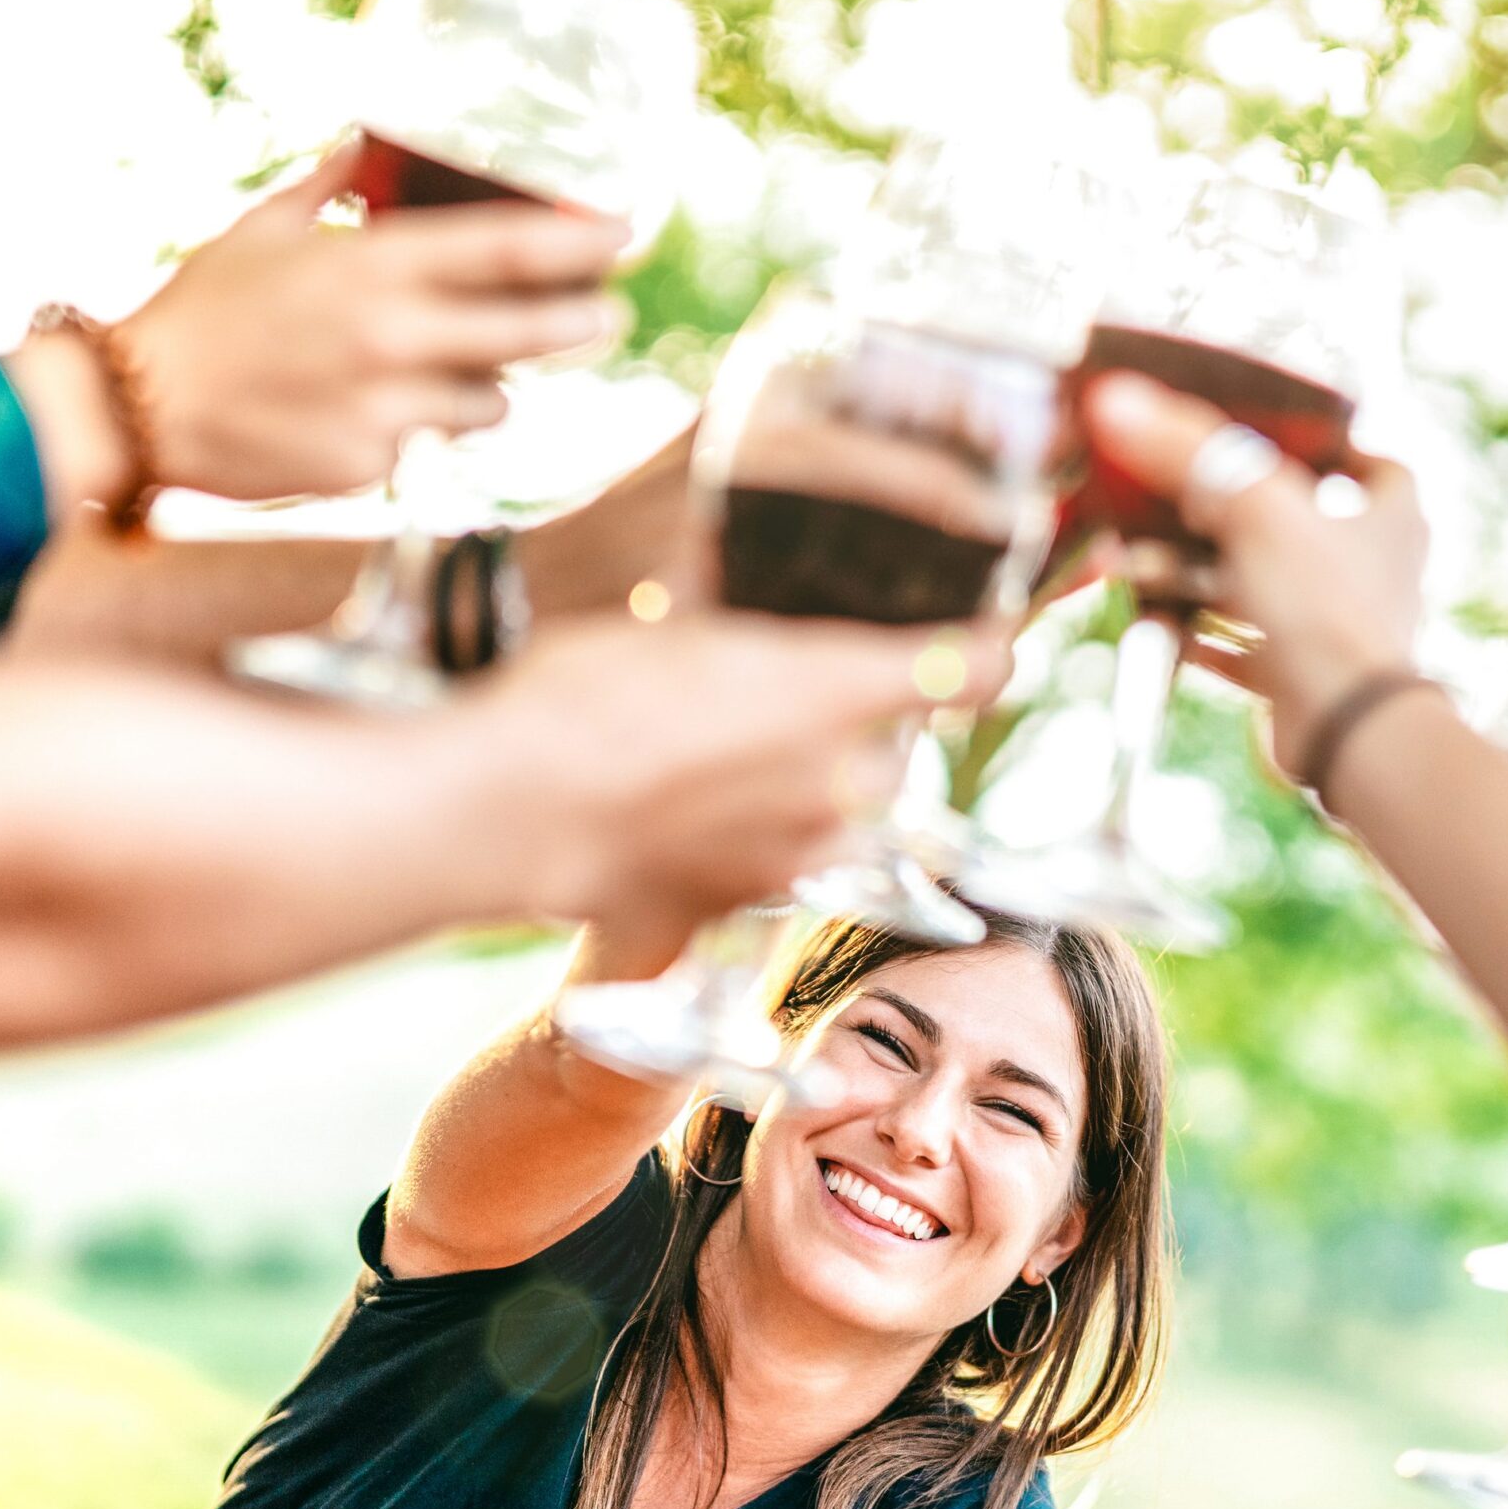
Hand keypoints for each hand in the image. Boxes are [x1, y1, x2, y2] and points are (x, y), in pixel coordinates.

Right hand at [117, 149, 629, 500]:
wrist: (143, 407)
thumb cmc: (204, 312)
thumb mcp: (265, 229)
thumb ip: (332, 185)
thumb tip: (367, 141)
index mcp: (375, 269)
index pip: (508, 250)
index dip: (579, 242)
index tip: (624, 234)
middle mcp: (393, 339)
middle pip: (530, 333)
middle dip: (580, 322)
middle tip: (605, 314)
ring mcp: (387, 410)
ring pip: (490, 402)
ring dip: (487, 385)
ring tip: (448, 368)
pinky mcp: (371, 467)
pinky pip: (423, 445)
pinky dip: (411, 428)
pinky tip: (362, 414)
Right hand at [463, 612, 994, 975]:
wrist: (512, 811)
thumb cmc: (582, 694)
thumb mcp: (675, 623)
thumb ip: (752, 628)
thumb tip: (768, 606)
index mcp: (833, 688)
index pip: (966, 669)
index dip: (990, 649)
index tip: (995, 639)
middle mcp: (838, 781)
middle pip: (890, 753)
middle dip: (856, 730)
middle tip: (781, 697)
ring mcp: (796, 853)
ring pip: (839, 815)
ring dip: (807, 791)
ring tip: (723, 759)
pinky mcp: (747, 903)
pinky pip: (780, 863)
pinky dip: (755, 839)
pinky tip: (691, 811)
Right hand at [1082, 373, 1427, 778]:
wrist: (1344, 729)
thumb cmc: (1324, 609)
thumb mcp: (1253, 508)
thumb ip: (1186, 450)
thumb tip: (1118, 400)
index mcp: (1389, 518)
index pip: (1375, 466)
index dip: (1334, 448)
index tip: (1283, 440)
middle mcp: (1372, 572)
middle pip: (1300, 526)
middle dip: (1230, 514)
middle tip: (1177, 502)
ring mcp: (1335, 628)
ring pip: (1263, 587)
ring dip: (1203, 577)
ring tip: (1143, 564)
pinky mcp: (1301, 677)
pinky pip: (1243, 649)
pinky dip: (1202, 636)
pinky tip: (1161, 627)